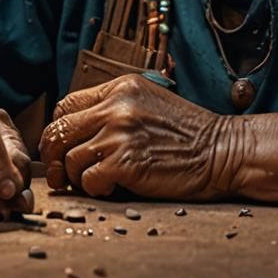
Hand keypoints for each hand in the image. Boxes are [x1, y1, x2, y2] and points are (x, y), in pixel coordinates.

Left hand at [38, 74, 237, 199]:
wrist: (223, 150)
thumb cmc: (188, 134)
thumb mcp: (148, 104)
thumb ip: (114, 109)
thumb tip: (77, 132)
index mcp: (120, 88)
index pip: (66, 105)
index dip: (59, 130)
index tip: (63, 147)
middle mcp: (116, 106)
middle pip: (58, 131)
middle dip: (54, 156)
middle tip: (61, 174)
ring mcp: (120, 134)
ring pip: (70, 159)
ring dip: (77, 177)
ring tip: (96, 181)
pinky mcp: (126, 163)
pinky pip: (88, 180)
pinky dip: (95, 189)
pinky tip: (112, 188)